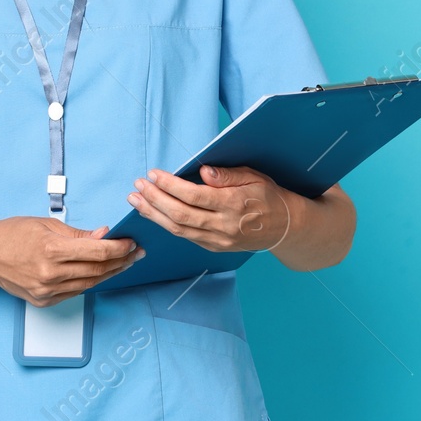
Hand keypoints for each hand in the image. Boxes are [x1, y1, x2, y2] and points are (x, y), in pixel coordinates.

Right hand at [0, 216, 144, 306]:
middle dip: (121, 261)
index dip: (119, 248)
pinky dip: (90, 282)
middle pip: (97, 271)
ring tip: (123, 263)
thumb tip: (105, 236)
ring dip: (110, 274)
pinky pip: (75, 292)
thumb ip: (79, 234)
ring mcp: (46, 291)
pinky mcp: (43, 301)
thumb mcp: (46, 225)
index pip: (97, 252)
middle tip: (136, 254)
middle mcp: (49, 274)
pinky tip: (100, 273)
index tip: (132, 243)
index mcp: (51, 249)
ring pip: (89, 284)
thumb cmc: (12, 234)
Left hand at [126, 165, 293, 253]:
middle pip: (180, 215)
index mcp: (233, 204)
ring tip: (136, 200)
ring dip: (154, 214)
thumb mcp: (254, 177)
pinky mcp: (214, 248)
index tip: (153, 174)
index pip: (194, 196)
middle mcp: (223, 226)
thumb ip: (227, 175)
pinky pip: (186, 236)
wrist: (284, 228)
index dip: (170, 186)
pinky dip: (166, 225)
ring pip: (179, 229)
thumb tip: (203, 172)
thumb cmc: (268, 196)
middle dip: (154, 200)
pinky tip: (154, 213)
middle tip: (137, 186)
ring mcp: (218, 240)